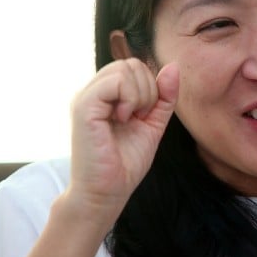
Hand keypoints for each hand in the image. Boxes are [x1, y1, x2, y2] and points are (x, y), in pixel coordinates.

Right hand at [67, 58, 179, 223]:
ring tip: (130, 119)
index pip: (134, 67)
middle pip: (130, 64)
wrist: (108, 192)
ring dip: (140, 95)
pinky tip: (122, 119)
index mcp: (105, 94)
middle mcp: (92, 91)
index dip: (151, 87)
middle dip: (148, 90)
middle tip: (139, 117)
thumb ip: (164, 96)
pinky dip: (129, 99)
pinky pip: (115, 82)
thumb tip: (173, 66)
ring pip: (124, 69)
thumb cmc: (126, 162)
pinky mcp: (83, 106)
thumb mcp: (154, 123)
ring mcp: (85, 97)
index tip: (144, 115)